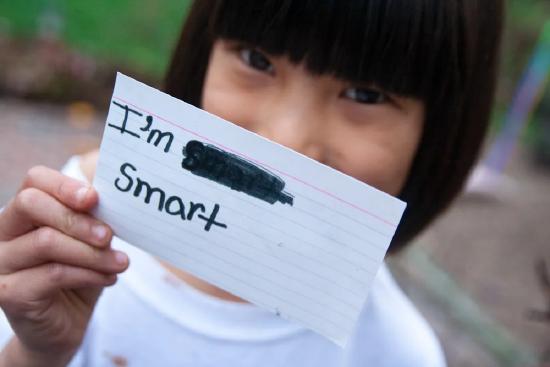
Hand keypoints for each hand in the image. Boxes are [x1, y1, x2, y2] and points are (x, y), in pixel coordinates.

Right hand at [0, 166, 127, 365]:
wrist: (63, 326)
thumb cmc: (78, 275)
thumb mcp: (89, 242)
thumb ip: (93, 219)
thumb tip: (113, 198)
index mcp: (23, 213)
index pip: (34, 181)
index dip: (64, 186)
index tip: (94, 199)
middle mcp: (2, 234)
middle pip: (32, 204)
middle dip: (78, 219)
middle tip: (109, 236)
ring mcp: (1, 263)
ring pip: (46, 241)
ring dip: (92, 252)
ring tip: (121, 263)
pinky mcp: (8, 293)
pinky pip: (54, 274)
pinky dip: (89, 274)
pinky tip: (109, 279)